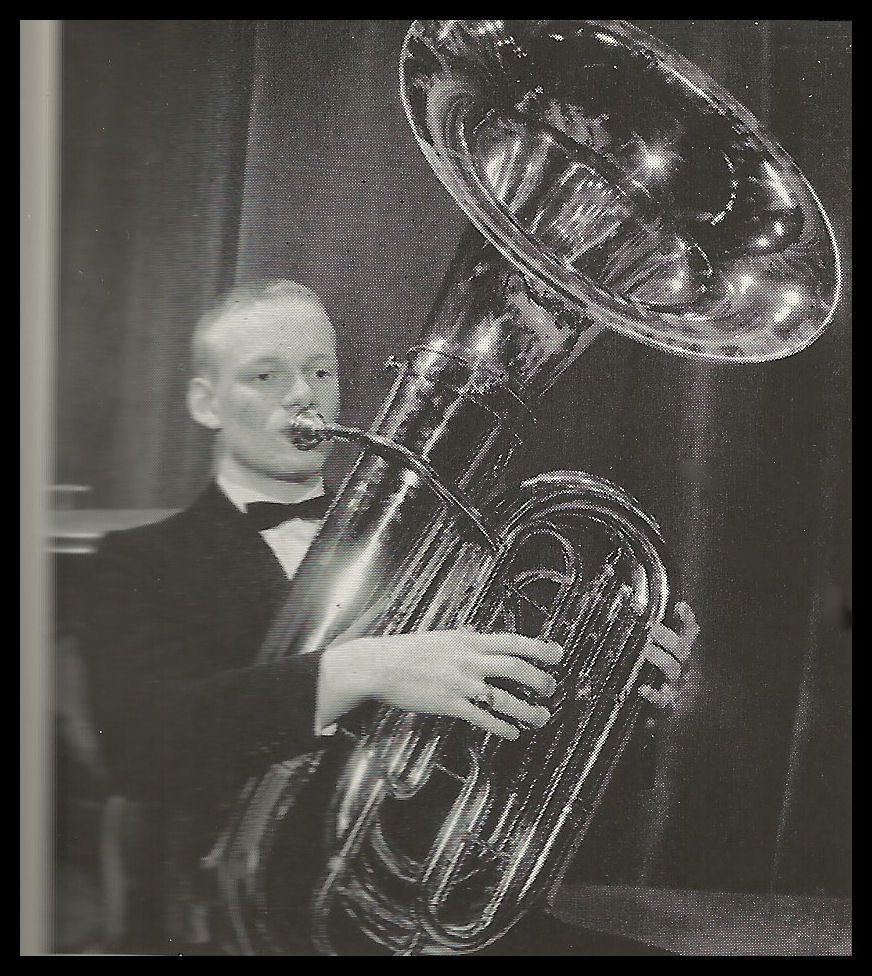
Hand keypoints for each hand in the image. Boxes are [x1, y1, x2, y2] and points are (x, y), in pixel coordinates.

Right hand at [317, 631, 563, 739]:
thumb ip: (462, 639)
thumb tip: (476, 635)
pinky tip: (511, 733)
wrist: (379, 666)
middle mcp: (468, 660)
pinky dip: (500, 726)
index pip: (511, 642)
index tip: (557, 653)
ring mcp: (460, 684)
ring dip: (527, 709)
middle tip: (552, 688)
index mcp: (467, 641)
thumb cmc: (407, 650)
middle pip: (515, 668)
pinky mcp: (450, 704)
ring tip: (541, 717)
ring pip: (504, 698)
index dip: (538, 647)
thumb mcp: (440, 637)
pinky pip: (482, 718)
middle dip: (539, 679)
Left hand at [638, 601, 698, 710]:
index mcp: (679, 655)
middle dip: (669, 638)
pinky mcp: (665, 706)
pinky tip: (642, 689)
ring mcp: (674, 688)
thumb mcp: (652, 658)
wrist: (653, 719)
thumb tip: (631, 609)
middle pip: (681, 650)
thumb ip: (646, 639)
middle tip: (653, 630)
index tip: (680, 606)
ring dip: (661, 658)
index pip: (689, 634)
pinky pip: (661, 700)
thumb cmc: (652, 681)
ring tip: (647, 651)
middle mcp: (681, 669)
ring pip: (673, 670)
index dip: (687, 620)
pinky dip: (652, 694)